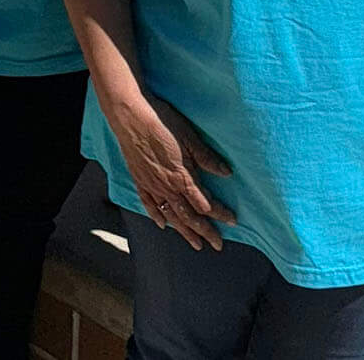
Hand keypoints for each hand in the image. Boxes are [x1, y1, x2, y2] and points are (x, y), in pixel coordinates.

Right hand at [110, 93, 235, 251]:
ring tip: (196, 244)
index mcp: (182, 176)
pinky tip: (163, 225)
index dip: (220, 213)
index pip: (204, 203)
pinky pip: (149, 205)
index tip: (232, 221)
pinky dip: (157, 217)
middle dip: (205, 231)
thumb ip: (206, 157)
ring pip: (171, 215)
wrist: (130, 117)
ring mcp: (152, 186)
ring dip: (185, 231)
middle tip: (217, 245)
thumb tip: (226, 173)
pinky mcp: (139, 181)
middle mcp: (167, 187)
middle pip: (189, 216)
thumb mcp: (189, 137)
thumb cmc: (162, 122)